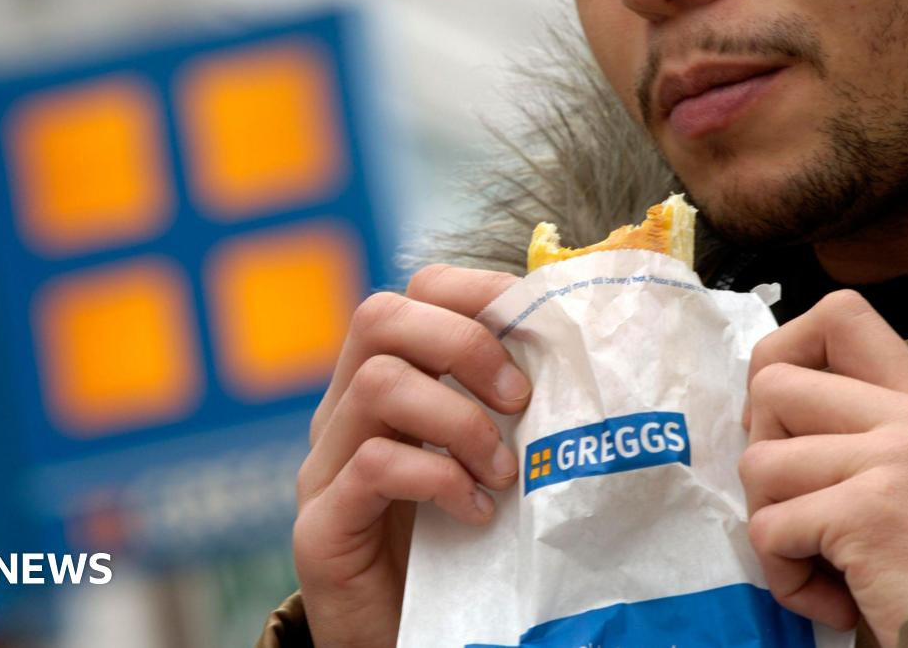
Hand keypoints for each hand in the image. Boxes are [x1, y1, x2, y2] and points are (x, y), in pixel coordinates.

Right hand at [292, 264, 529, 645]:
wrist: (408, 638)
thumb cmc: (458, 547)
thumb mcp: (485, 463)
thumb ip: (508, 412)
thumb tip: (585, 355)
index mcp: (384, 387)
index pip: (413, 295)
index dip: (475, 293)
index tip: (538, 329)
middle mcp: (344, 414)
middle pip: (379, 317)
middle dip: (463, 343)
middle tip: (519, 398)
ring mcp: (325, 467)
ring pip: (377, 384)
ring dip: (459, 421)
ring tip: (502, 472)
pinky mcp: (322, 525)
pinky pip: (374, 466)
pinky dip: (438, 479)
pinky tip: (475, 514)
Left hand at [739, 290, 907, 646]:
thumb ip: (859, 428)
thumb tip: (762, 406)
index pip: (840, 315)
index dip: (784, 351)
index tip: (781, 413)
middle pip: (773, 386)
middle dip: (762, 450)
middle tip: (796, 500)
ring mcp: (893, 462)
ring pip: (759, 462)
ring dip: (772, 522)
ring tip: (820, 557)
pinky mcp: (866, 513)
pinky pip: (769, 530)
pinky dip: (784, 575)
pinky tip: (833, 595)